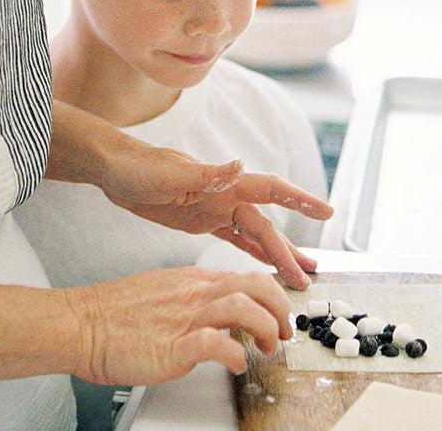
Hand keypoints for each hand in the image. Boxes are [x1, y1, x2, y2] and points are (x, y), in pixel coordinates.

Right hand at [63, 266, 292, 384]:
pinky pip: (215, 343)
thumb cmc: (115, 313)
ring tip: (267, 347)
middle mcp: (194, 293)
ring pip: (243, 308)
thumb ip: (192, 297)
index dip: (273, 294)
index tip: (281, 313)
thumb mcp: (163, 290)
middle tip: (284, 331)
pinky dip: (235, 355)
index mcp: (193, 280)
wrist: (82, 322)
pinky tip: (236, 364)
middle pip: (255, 284)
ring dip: (266, 329)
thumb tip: (215, 311)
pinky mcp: (173, 345)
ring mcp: (185, 317)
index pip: (246, 276)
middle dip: (280, 307)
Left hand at [100, 143, 332, 288]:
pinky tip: (262, 267)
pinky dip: (249, 253)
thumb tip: (239, 164)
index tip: (328, 213)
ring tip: (297, 276)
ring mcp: (213, 209)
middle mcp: (224, 195)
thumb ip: (206, 173)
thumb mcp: (168, 173)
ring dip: (275, 254)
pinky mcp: (199, 221)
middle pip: (265, 225)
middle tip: (310, 277)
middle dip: (289, 250)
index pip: (270, 189)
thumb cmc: (138, 167)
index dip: (300, 201)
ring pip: (254, 235)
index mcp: (222, 182)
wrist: (113, 171)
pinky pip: (232, 239)